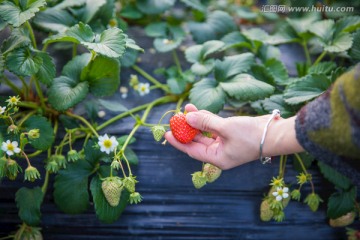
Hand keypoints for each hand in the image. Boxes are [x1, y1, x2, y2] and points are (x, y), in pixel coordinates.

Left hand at [165, 104, 303, 169]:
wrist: (276, 133)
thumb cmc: (252, 135)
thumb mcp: (226, 128)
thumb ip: (205, 122)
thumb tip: (187, 117)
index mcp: (217, 158)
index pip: (192, 150)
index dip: (178, 142)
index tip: (166, 134)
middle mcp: (220, 152)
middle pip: (197, 141)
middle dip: (187, 128)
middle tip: (175, 118)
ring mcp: (226, 143)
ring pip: (205, 132)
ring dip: (197, 120)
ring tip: (187, 108)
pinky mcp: (231, 134)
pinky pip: (214, 127)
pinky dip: (207, 119)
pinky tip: (199, 110)